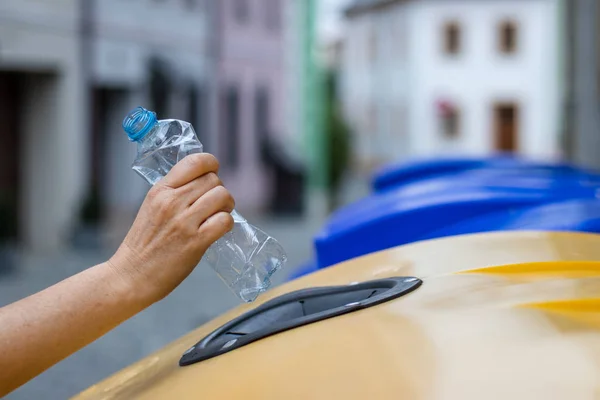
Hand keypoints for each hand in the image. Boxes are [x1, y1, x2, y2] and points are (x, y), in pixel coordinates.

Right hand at [109, 153, 234, 302]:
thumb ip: (174, 193)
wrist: (131, 276)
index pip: (195, 161)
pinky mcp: (196, 242)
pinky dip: (227, 224)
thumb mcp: (152, 207)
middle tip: (214, 205)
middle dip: (219, 190)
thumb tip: (202, 183)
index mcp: (160, 190)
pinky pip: (225, 221)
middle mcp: (172, 202)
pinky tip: (218, 231)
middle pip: (213, 180)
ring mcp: (184, 222)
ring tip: (218, 216)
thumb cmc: (143, 244)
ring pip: (222, 196)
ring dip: (226, 206)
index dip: (211, 165)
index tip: (212, 175)